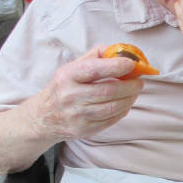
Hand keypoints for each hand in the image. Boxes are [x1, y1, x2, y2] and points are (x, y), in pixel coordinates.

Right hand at [25, 46, 145, 141]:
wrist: (43, 117)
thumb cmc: (64, 87)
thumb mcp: (72, 67)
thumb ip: (96, 56)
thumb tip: (121, 51)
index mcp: (68, 76)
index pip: (94, 69)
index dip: (116, 66)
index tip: (131, 64)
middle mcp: (70, 96)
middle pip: (108, 91)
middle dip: (129, 86)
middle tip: (139, 82)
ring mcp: (77, 115)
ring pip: (112, 108)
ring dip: (129, 99)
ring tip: (135, 93)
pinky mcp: (83, 130)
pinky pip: (110, 120)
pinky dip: (123, 111)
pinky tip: (125, 104)